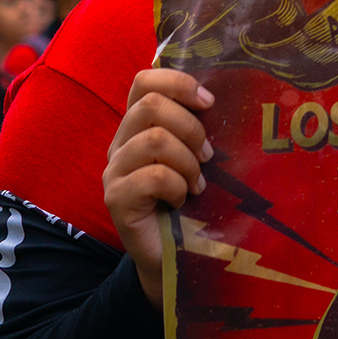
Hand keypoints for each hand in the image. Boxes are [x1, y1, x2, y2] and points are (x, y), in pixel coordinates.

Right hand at [103, 68, 210, 307]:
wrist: (174, 258)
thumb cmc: (190, 205)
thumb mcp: (196, 159)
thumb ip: (198, 129)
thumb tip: (223, 99)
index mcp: (138, 126)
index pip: (144, 80)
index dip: (178, 82)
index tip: (209, 103)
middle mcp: (120, 143)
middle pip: (149, 104)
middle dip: (190, 127)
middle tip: (207, 156)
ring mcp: (113, 170)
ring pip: (153, 139)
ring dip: (186, 161)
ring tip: (196, 183)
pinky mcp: (115, 198)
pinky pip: (152, 176)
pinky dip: (177, 186)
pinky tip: (182, 200)